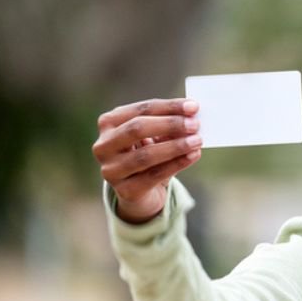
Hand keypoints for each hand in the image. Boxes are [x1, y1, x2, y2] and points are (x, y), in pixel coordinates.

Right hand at [92, 98, 201, 223]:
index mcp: (109, 123)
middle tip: (194, 124)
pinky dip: (177, 164)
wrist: (140, 193)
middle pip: (137, 129)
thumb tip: (191, 118)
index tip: (193, 106)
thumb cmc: (149, 156)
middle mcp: (104, 145)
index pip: (140, 110)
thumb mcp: (156, 138)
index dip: (168, 107)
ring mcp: (111, 169)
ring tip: (197, 141)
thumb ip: (169, 128)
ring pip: (145, 155)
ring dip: (175, 146)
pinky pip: (154, 175)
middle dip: (169, 125)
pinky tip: (193, 156)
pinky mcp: (124, 190)